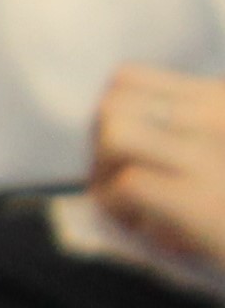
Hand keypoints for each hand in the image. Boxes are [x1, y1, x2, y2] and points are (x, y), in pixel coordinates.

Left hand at [91, 65, 224, 265]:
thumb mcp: (209, 153)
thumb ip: (177, 133)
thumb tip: (105, 138)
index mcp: (217, 101)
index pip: (127, 79)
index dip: (107, 116)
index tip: (118, 154)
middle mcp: (215, 117)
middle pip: (112, 104)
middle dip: (96, 148)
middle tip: (114, 185)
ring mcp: (209, 155)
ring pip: (116, 134)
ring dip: (104, 174)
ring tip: (127, 206)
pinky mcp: (200, 199)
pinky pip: (128, 184)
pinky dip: (119, 208)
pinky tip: (142, 228)